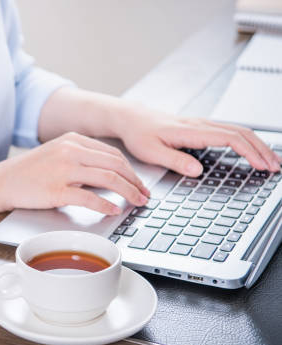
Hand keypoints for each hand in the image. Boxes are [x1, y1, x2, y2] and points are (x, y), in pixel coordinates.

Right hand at [0, 132, 149, 214]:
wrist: (1, 181)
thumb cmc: (28, 172)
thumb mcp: (56, 154)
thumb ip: (81, 159)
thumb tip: (109, 174)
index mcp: (73, 140)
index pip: (112, 153)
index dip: (131, 169)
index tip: (139, 182)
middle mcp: (71, 150)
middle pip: (116, 164)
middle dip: (135, 181)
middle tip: (145, 195)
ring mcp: (64, 169)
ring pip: (108, 178)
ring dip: (128, 192)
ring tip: (137, 202)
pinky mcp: (57, 189)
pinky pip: (90, 197)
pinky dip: (106, 205)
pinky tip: (114, 210)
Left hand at [119, 106, 281, 176]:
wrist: (131, 119)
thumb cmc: (138, 134)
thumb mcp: (151, 151)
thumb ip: (174, 160)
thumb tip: (196, 171)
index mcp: (191, 130)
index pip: (230, 138)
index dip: (249, 152)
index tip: (261, 166)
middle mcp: (201, 125)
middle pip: (241, 133)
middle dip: (262, 150)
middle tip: (276, 168)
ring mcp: (202, 126)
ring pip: (238, 131)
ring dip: (257, 145)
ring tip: (271, 161)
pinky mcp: (200, 129)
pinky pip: (230, 132)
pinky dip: (246, 142)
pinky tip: (252, 152)